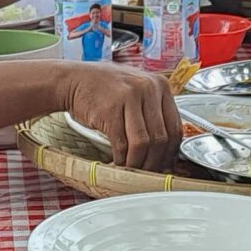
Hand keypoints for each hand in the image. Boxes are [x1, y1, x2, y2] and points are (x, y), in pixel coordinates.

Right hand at [64, 62, 182, 170]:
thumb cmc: (107, 88)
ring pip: (143, 143)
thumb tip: (166, 151)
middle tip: (146, 171)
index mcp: (160, 85)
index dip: (170, 152)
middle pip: (160, 138)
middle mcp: (148, 88)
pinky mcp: (110, 110)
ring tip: (131, 169)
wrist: (75, 79)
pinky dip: (121, 159)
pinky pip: (122, 144)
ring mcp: (129, 97)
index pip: (176, 127)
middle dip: (154, 162)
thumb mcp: (138, 90)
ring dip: (137, 163)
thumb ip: (154, 112)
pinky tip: (117, 162)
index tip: (164, 164)